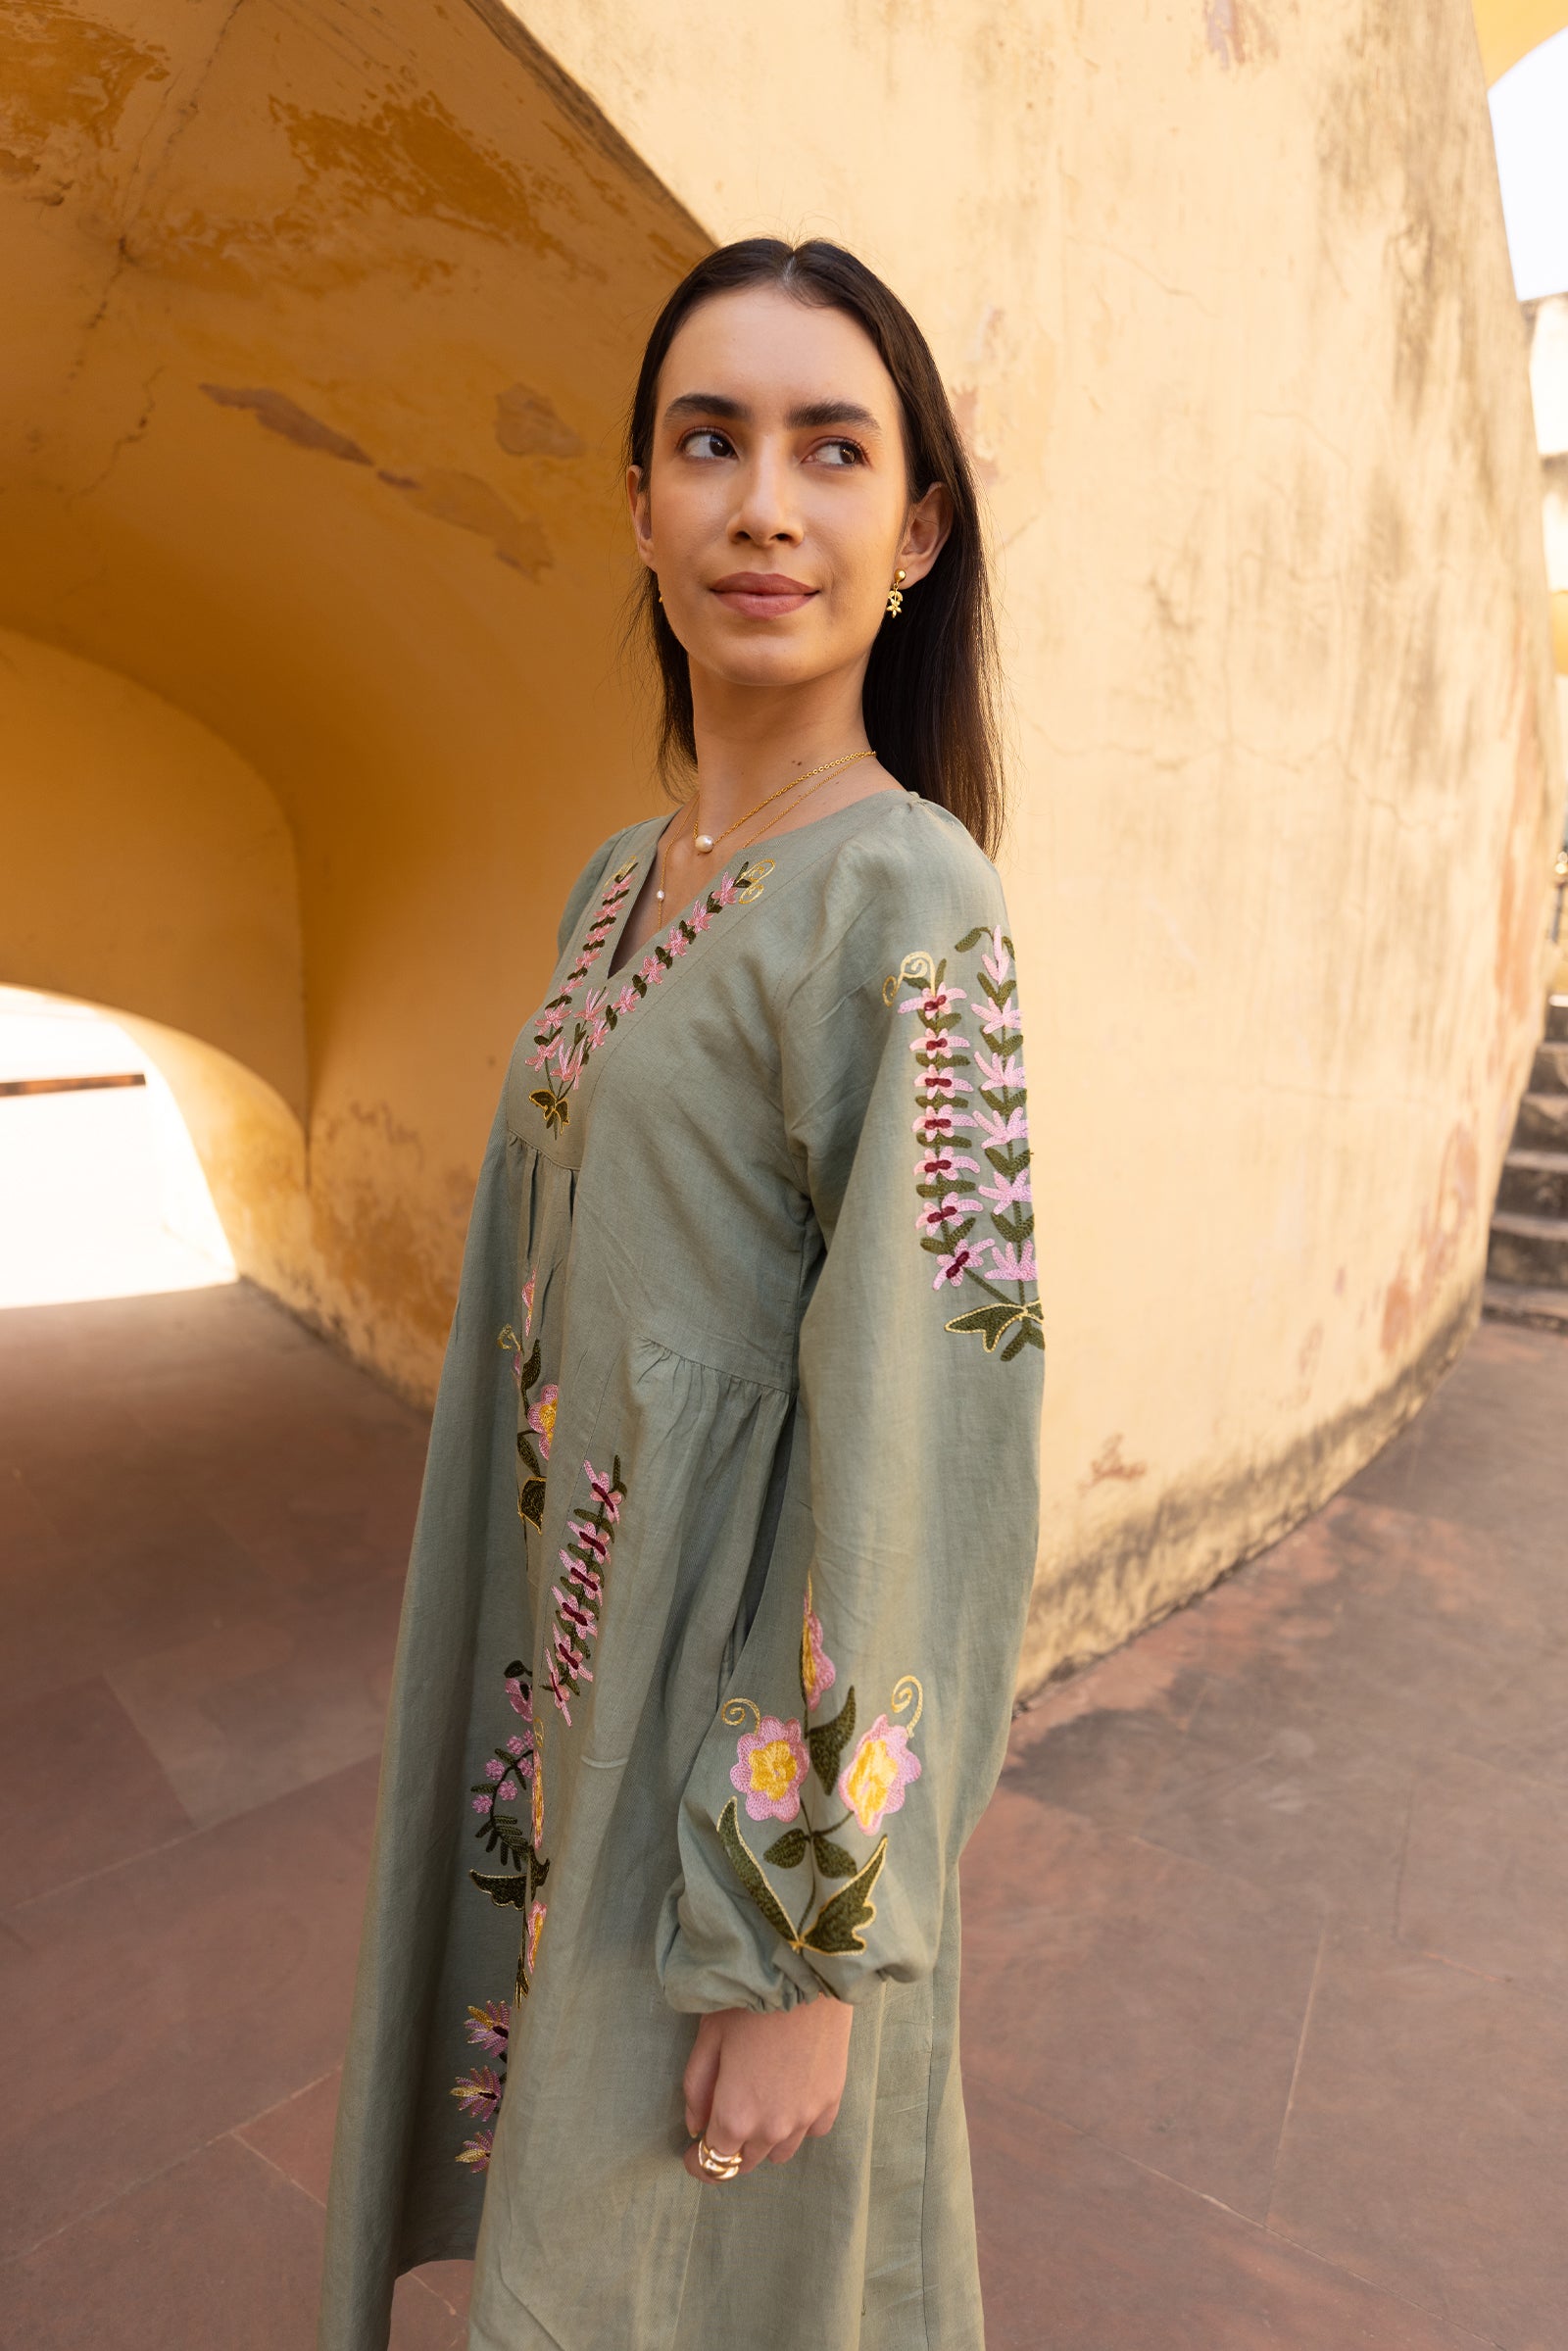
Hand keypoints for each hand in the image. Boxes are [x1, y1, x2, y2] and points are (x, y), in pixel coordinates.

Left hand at [682, 1997, 853, 2178]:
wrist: (805, 1976)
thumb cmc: (750, 2002)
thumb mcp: (709, 2039)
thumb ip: (696, 2089)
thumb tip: (695, 2125)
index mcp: (735, 2117)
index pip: (712, 2162)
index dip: (696, 2161)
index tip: (690, 2153)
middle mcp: (772, 2129)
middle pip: (746, 2162)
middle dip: (729, 2150)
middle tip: (721, 2123)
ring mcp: (806, 2118)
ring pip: (780, 2152)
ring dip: (764, 2141)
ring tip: (758, 2108)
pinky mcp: (832, 2100)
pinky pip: (812, 2131)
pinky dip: (798, 2124)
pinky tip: (790, 2098)